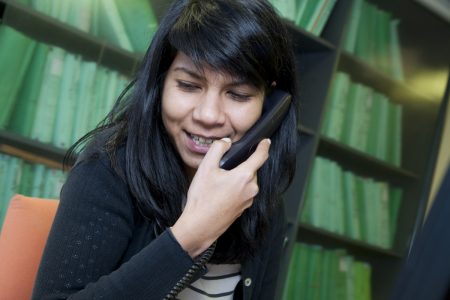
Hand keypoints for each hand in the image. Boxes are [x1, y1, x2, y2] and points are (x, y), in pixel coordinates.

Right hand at [171, 138, 270, 257]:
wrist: (200, 225)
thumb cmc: (203, 198)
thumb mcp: (206, 167)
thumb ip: (217, 149)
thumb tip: (226, 142)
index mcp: (244, 176)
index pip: (260, 157)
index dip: (263, 146)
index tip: (265, 141)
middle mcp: (251, 189)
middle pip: (252, 169)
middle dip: (242, 164)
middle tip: (225, 166)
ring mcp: (248, 200)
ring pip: (247, 181)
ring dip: (238, 177)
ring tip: (220, 181)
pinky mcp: (243, 208)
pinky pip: (244, 192)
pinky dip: (236, 188)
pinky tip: (221, 192)